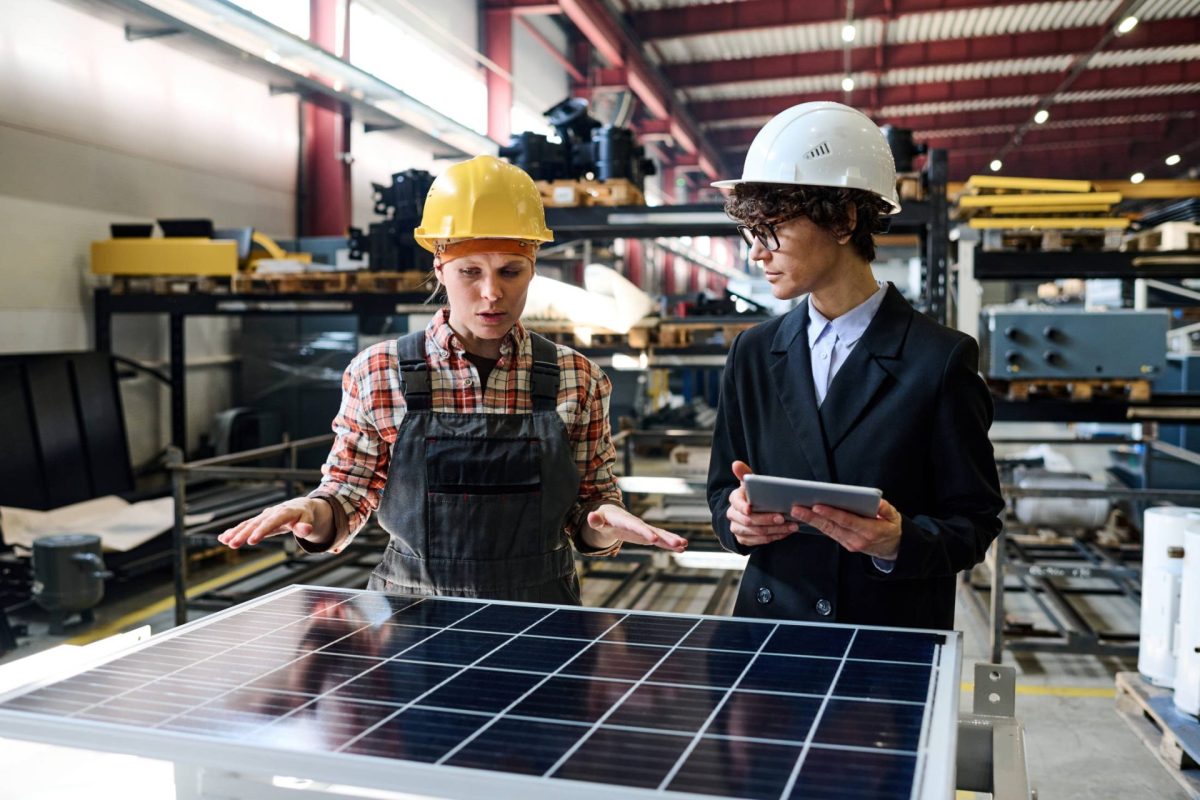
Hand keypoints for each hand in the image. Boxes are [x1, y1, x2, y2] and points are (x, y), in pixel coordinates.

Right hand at [218, 497, 332, 548]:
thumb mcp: (309, 520)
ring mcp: (264, 517)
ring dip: (235, 532)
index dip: (262, 531)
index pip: (272, 522)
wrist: (300, 506)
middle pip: (256, 524)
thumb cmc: (305, 515)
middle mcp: (271, 513)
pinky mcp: (259, 521)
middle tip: (232, 544)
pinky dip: (234, 531)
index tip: (251, 541)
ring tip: (224, 541)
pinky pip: (246, 525)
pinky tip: (222, 538)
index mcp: (285, 512)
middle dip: (244, 534)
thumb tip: (305, 530)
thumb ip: (306, 526)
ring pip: (248, 524)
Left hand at [585, 504, 687, 552]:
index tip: (654, 538)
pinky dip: (670, 544)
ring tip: (684, 545)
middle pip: (653, 530)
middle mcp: (638, 524)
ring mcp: (645, 529)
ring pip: (660, 534)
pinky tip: (682, 549)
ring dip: (672, 540)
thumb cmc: (603, 518)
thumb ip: (595, 520)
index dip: (645, 532)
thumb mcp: (597, 520)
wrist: (610, 516)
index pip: (636, 526)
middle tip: (679, 543)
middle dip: (666, 537)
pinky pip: (660, 539)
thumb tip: (591, 517)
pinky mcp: (648, 535)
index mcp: (625, 520)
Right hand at [726, 460, 798, 546]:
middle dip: (766, 519)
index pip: (736, 503)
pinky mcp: (744, 540)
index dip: (743, 507)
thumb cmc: (752, 496)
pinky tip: (786, 532)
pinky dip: (774, 537)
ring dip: (775, 530)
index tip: (751, 508)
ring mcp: (737, 529)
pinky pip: (759, 541)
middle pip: (748, 521)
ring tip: (791, 525)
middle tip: (782, 517)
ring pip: (756, 532)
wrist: (748, 513)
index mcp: (734, 499)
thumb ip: (744, 474)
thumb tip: (735, 463)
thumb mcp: (749, 484)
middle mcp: (732, 515)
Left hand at [791, 498, 902, 559]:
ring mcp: (851, 544)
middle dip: (813, 517)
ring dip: (812, 521)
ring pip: (828, 531)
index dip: (831, 513)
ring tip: (797, 511)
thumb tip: (876, 501)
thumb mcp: (894, 517)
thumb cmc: (891, 528)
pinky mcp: (846, 544)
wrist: (893, 548)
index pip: (847, 521)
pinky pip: (831, 533)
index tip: (817, 506)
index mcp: (870, 531)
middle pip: (832, 527)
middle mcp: (858, 540)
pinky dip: (819, 525)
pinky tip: (808, 517)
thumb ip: (885, 509)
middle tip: (797, 509)